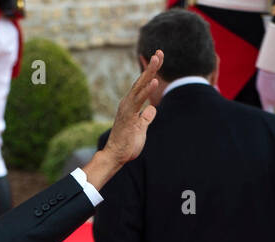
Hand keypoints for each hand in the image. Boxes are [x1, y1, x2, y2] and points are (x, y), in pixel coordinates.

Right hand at [82, 50, 162, 189]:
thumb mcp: (141, 129)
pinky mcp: (128, 116)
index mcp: (132, 105)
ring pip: (140, 86)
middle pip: (141, 81)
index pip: (143, 85)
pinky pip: (139, 101)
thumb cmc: (127, 144)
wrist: (115, 156)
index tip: (159, 60)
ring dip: (150, 73)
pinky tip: (155, 81)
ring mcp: (127, 108)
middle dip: (151, 67)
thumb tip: (152, 109)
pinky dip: (147, 90)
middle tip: (160, 53)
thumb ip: (146, 118)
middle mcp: (128, 103)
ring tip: (157, 60)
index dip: (151, 73)